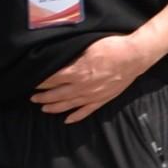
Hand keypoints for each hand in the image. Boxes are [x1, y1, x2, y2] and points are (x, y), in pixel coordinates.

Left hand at [32, 32, 155, 120]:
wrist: (135, 56)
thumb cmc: (113, 47)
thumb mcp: (88, 47)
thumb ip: (73, 56)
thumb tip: (59, 61)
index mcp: (77, 72)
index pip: (53, 79)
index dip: (41, 82)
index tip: (33, 82)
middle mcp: (82, 86)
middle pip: (57, 94)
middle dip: (43, 97)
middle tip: (32, 98)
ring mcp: (92, 95)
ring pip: (68, 105)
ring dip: (54, 108)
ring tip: (44, 109)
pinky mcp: (102, 99)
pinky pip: (86, 111)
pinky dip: (76, 117)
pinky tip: (67, 120)